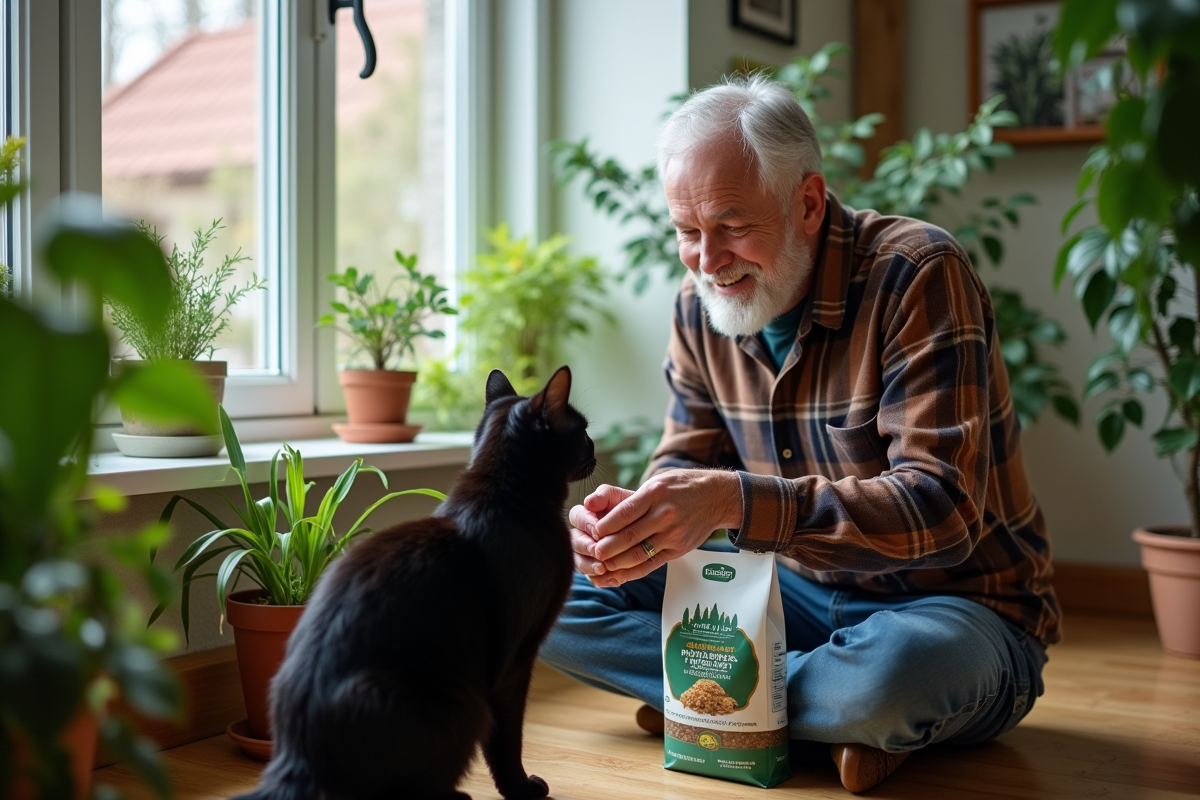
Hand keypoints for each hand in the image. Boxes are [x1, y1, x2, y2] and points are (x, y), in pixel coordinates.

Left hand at [568, 470, 741, 587]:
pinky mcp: (678, 549)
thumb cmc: (680, 486)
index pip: (624, 513)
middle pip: (629, 536)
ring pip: (638, 553)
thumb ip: (627, 496)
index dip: (605, 526)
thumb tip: (591, 504)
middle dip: (606, 547)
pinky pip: (651, 563)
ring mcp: (673, 534)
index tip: (593, 532)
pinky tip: (619, 574)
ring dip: (616, 562)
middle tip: (592, 552)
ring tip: (601, 565)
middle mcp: (664, 514)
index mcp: (655, 493)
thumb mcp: (656, 481)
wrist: (717, 497)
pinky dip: (633, 572)